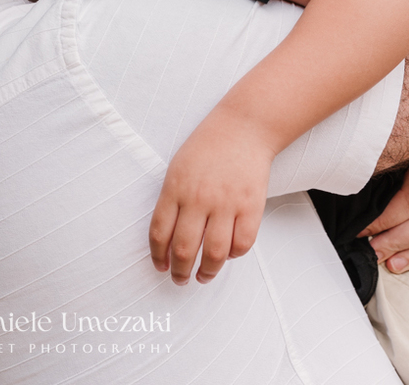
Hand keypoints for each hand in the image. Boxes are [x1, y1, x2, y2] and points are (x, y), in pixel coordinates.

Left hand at [149, 107, 274, 284]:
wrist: (243, 128)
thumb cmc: (207, 148)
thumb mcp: (177, 168)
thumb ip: (172, 200)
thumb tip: (167, 239)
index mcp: (175, 188)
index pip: (159, 232)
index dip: (157, 256)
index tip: (160, 267)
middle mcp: (198, 198)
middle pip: (184, 248)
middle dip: (179, 272)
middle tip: (180, 280)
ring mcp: (226, 203)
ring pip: (214, 253)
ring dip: (206, 271)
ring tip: (203, 276)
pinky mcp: (251, 206)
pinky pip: (242, 244)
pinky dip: (234, 254)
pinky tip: (228, 253)